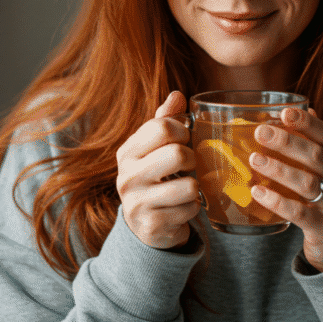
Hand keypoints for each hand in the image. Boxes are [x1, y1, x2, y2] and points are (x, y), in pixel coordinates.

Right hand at [116, 91, 199, 248]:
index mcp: (127, 152)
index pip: (162, 127)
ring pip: (189, 185)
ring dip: (195, 187)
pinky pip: (191, 208)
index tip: (185, 139)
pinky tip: (182, 208)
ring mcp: (138, 203)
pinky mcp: (152, 225)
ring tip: (186, 188)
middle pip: (178, 154)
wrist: (144, 227)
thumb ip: (165, 120)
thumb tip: (177, 95)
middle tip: (189, 166)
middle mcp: (127, 176)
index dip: (183, 130)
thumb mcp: (154, 149)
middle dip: (193, 160)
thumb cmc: (154, 178)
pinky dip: (193, 207)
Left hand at [248, 107, 322, 271]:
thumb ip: (316, 144)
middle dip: (287, 141)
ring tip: (254, 160)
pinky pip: (299, 213)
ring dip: (279, 169)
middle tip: (260, 132)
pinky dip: (277, 201)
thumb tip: (299, 109)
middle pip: (316, 155)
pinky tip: (258, 192)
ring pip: (307, 182)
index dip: (306, 123)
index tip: (285, 112)